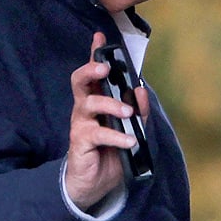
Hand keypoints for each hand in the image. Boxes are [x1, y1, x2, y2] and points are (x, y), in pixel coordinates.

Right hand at [63, 33, 148, 214]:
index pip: (93, 73)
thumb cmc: (110, 152)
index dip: (95, 54)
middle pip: (79, 81)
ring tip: (128, 113)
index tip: (100, 37)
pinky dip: (116, 136)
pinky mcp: (80, 142)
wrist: (96, 184)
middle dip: (91, 71)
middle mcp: (84, 108)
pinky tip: (129, 141)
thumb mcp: (131, 130)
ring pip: (88, 103)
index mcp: (95, 101)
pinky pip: (97, 134)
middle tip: (106, 70)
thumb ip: (138, 111)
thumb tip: (141, 92)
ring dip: (110, 105)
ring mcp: (81, 124)